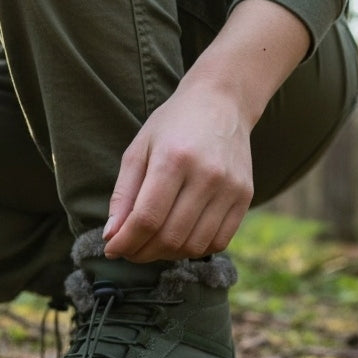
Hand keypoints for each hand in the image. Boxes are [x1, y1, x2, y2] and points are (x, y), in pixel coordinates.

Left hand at [103, 0, 310, 262]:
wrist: (221, 102)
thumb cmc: (171, 125)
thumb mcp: (138, 151)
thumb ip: (122, 195)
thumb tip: (111, 236)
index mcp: (173, 160)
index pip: (147, 218)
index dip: (126, 242)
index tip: (112, 250)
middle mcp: (207, 175)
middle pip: (170, 236)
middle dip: (142, 252)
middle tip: (128, 250)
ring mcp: (230, 188)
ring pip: (194, 245)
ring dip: (166, 255)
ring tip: (150, 245)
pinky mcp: (246, 196)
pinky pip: (219, 241)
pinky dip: (194, 250)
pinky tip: (178, 240)